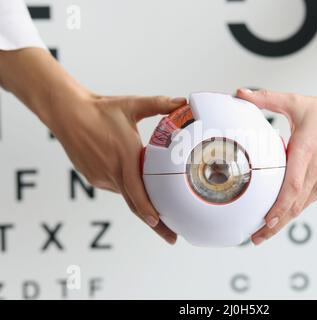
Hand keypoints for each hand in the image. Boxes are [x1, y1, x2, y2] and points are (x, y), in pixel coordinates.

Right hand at [52, 93, 185, 244]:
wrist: (67, 112)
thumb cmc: (100, 109)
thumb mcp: (133, 105)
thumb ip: (159, 104)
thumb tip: (182, 100)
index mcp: (125, 159)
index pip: (138, 193)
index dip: (149, 211)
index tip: (159, 224)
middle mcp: (112, 173)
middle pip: (135, 204)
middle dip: (154, 223)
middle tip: (171, 238)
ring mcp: (100, 177)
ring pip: (125, 193)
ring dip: (140, 200)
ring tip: (158, 207)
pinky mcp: (92, 176)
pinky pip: (114, 186)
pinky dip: (126, 187)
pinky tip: (131, 180)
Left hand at [237, 53, 316, 244]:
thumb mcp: (294, 102)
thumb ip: (265, 98)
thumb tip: (240, 92)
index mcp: (306, 152)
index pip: (292, 187)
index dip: (279, 207)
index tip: (265, 221)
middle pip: (295, 205)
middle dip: (275, 225)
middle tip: (256, 238)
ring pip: (302, 206)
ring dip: (284, 221)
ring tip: (264, 233)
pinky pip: (309, 200)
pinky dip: (294, 211)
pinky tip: (282, 217)